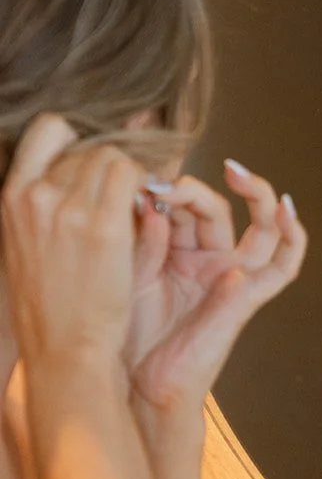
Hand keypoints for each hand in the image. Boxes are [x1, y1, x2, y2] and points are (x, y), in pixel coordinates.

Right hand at [1, 115, 142, 370]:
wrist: (64, 349)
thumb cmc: (50, 305)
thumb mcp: (25, 243)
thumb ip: (43, 204)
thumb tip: (74, 171)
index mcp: (13, 195)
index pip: (49, 128)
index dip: (79, 139)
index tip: (95, 165)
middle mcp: (37, 194)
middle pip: (90, 146)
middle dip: (114, 167)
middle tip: (128, 197)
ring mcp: (70, 208)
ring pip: (117, 158)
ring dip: (135, 178)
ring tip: (139, 210)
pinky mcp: (105, 227)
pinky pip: (137, 180)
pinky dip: (150, 191)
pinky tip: (151, 216)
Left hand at [126, 158, 307, 415]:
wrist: (135, 382)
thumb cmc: (125, 333)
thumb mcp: (126, 271)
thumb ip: (143, 235)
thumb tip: (151, 193)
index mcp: (176, 250)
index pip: (182, 203)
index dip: (166, 185)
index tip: (139, 174)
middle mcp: (209, 259)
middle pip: (216, 207)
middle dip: (193, 189)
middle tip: (166, 183)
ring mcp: (233, 276)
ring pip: (259, 225)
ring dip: (255, 193)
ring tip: (236, 172)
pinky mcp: (249, 296)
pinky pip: (284, 265)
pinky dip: (293, 235)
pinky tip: (286, 207)